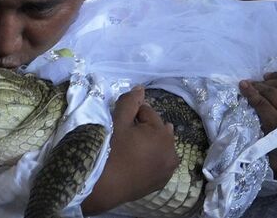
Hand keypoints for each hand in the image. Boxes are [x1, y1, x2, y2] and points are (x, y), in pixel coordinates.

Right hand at [81, 86, 178, 214]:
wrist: (103, 187)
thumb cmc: (110, 151)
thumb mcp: (118, 122)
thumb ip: (130, 102)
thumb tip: (141, 89)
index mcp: (163, 133)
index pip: (147, 112)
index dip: (132, 115)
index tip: (120, 124)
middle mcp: (172, 151)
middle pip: (157, 129)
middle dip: (144, 128)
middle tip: (125, 138)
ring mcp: (168, 169)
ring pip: (160, 145)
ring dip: (149, 143)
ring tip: (131, 150)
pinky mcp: (162, 181)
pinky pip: (159, 162)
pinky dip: (151, 158)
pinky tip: (137, 162)